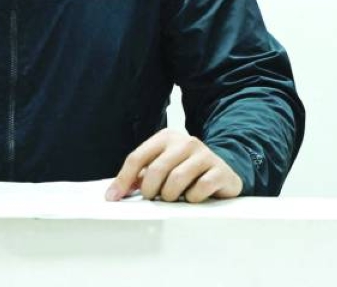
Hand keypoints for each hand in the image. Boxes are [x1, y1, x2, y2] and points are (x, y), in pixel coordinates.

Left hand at [106, 129, 243, 202]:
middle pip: (156, 170)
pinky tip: (194, 197)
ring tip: (174, 197)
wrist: (222, 170)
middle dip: (150, 190)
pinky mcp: (220, 170)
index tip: (113, 198)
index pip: (137, 157)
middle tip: (154, 198)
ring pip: (177, 180)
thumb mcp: (161, 168)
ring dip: (171, 196)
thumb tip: (114, 193)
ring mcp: (204, 154)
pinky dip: (192, 198)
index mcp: (166, 138)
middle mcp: (186, 142)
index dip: (123, 180)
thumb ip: (139, 177)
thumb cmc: (185, 171)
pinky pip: (199, 188)